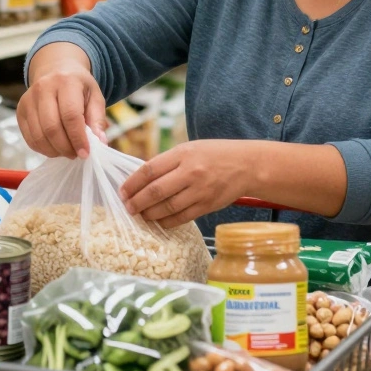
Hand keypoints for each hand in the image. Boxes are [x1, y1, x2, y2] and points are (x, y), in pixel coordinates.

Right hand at [17, 59, 107, 158]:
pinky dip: (43, 149)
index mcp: (66, 82)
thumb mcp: (95, 97)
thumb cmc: (79, 87)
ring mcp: (28, 100)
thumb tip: (100, 142)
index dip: (78, 138)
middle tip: (76, 155)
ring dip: (54, 151)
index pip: (70, 115)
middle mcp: (43, 88)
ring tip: (67, 152)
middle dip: (66, 147)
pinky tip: (55, 148)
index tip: (85, 153)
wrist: (56, 70)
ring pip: (39, 135)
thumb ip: (98, 119)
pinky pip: (29, 138)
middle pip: (52, 127)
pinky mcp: (20, 111)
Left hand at [119, 140, 253, 228]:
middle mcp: (190, 172)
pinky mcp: (207, 205)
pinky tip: (159, 221)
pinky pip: (181, 217)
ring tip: (141, 215)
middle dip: (137, 202)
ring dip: (149, 214)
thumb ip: (168, 162)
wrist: (247, 165)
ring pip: (167, 208)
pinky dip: (167, 222)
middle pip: (155, 191)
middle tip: (128, 207)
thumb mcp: (190, 149)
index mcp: (183, 154)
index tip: (122, 191)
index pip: (149, 170)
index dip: (132, 183)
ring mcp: (200, 191)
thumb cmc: (215, 154)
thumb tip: (142, 179)